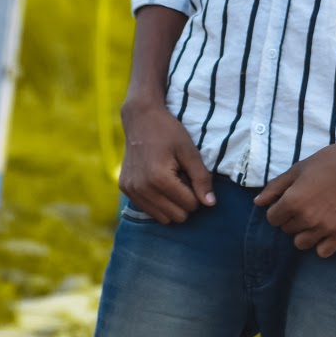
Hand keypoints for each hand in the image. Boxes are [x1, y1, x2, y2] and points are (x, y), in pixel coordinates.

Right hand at [119, 100, 214, 222]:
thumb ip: (201, 178)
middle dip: (184, 200)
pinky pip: (148, 210)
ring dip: (171, 204)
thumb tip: (210, 204)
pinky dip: (158, 201)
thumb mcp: (190, 151)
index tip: (190, 175)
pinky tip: (157, 182)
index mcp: (159, 179)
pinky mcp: (125, 189)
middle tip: (181, 178)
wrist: (140, 118)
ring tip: (169, 181)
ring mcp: (131, 190)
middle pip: (178, 216)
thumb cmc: (169, 132)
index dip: (197, 192)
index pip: (191, 205)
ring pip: (163, 218)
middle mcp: (142, 188)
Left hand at [254, 137, 335, 256]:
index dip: (277, 209)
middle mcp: (307, 219)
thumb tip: (257, 203)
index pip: (272, 219)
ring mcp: (326, 228)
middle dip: (290, 218)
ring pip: (301, 243)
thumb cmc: (330, 161)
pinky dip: (321, 243)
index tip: (288, 200)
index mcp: (293, 202)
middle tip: (305, 203)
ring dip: (303, 232)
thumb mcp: (298, 168)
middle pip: (286, 230)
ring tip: (314, 217)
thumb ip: (276, 187)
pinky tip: (325, 229)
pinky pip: (322, 252)